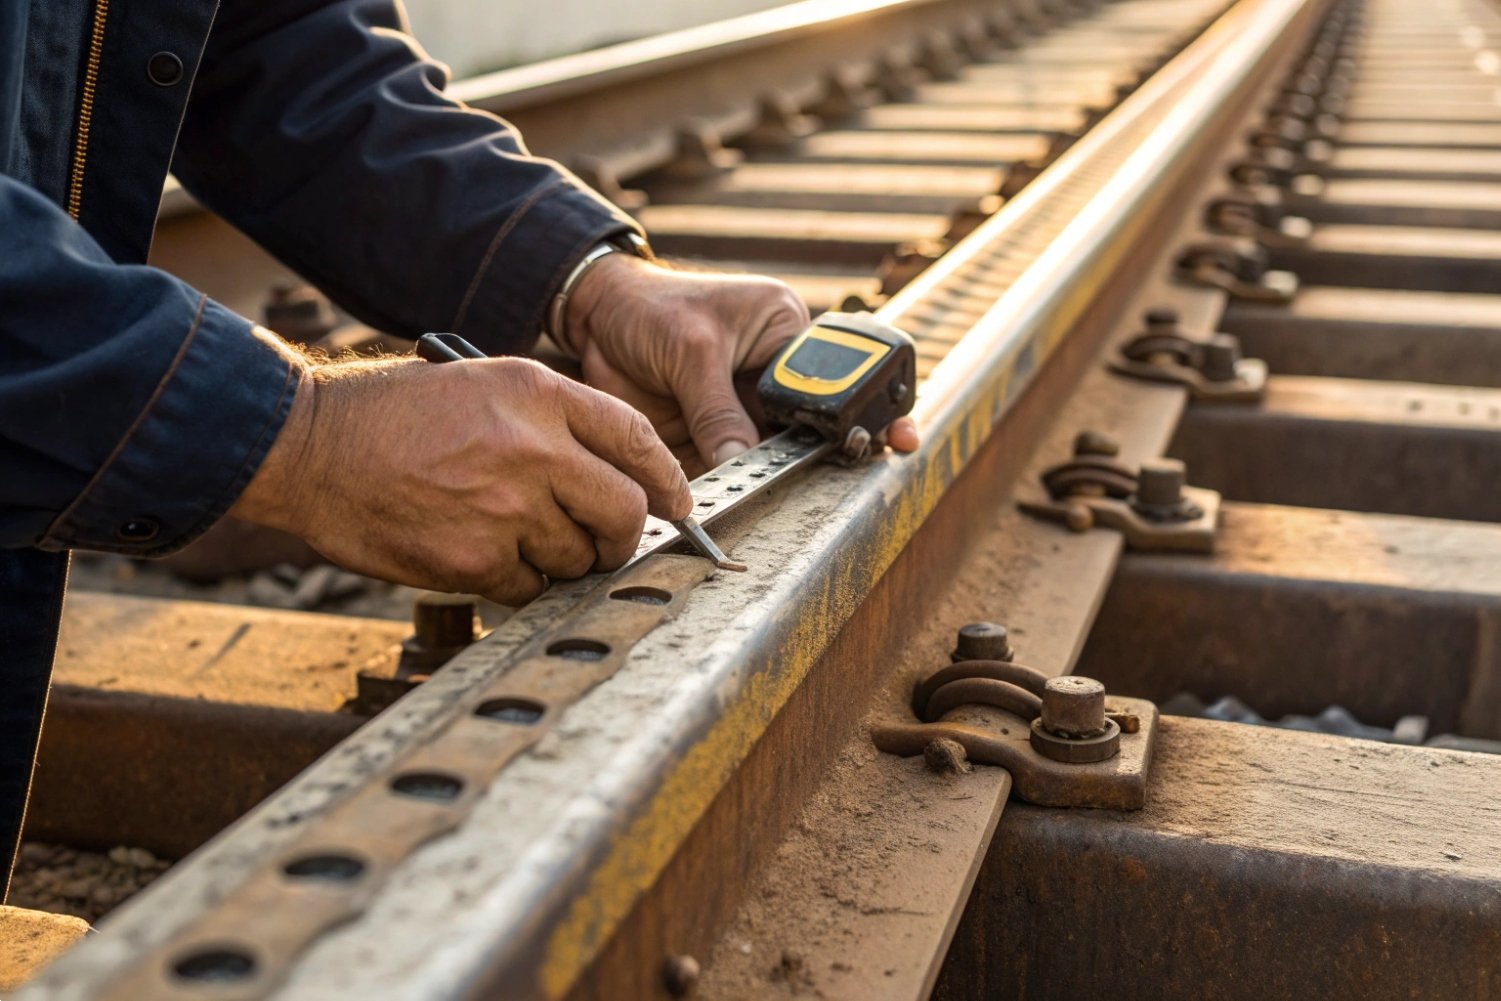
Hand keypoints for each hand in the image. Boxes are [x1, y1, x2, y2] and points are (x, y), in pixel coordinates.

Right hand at [232, 351, 691, 605]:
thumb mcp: (482, 385)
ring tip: (517, 536)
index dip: (668, 480)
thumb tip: (613, 478)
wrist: (309, 448)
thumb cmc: (391, 416)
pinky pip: (531, 587)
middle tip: (606, 543)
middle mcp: (533, 447)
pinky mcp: (474, 560)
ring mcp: (505, 507)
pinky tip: (483, 553)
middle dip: (623, 536)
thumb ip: (552, 423)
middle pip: (624, 510)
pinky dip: (518, 582)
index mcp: (539, 393)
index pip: (637, 440)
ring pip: (579, 558)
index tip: (677, 504)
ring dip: (563, 560)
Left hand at [565, 255, 918, 473]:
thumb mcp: (691, 349)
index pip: (833, 379)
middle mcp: (771, 377)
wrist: (593, 319)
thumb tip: (743, 462)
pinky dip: (730, 490)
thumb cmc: (649, 308)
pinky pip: (728, 473)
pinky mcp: (708, 439)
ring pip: (772, 456)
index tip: (892, 436)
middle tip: (857, 467)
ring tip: (786, 493)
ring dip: (775, 477)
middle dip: (829, 450)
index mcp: (784, 335)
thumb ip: (717, 409)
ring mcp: (741, 412)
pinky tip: (735, 501)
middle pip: (811, 425)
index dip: (861, 411)